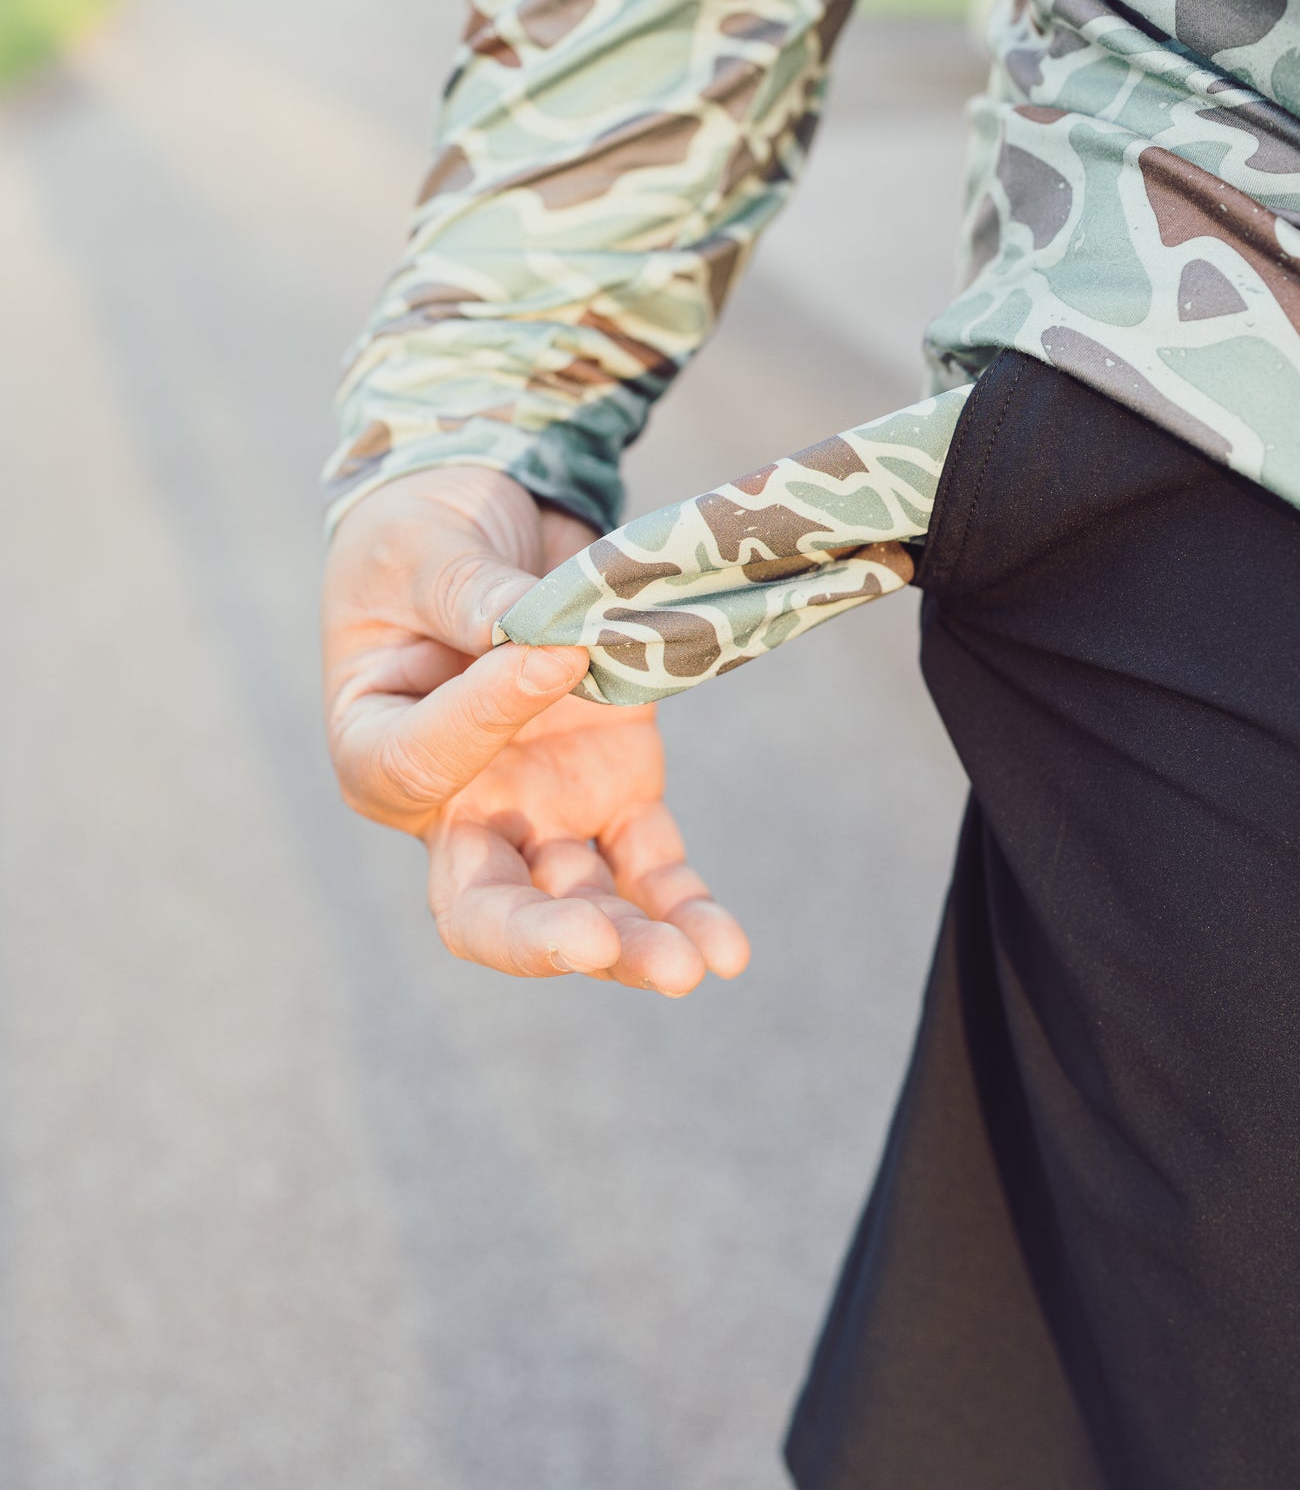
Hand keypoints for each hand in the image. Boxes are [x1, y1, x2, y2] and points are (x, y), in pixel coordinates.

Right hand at [321, 464, 749, 994]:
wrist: (488, 521)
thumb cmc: (424, 536)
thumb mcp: (424, 549)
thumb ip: (473, 597)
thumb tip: (543, 642)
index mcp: (379, 744)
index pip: (423, 764)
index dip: (484, 720)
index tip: (552, 650)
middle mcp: (458, 802)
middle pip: (483, 903)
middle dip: (537, 937)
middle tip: (590, 944)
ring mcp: (540, 807)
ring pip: (580, 903)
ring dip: (633, 943)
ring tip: (693, 968)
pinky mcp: (614, 790)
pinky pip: (650, 866)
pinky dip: (686, 907)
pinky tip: (728, 951)